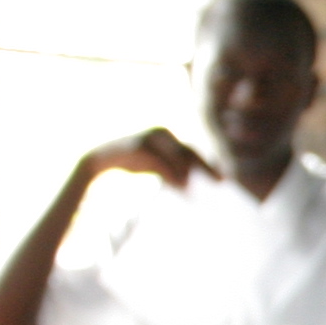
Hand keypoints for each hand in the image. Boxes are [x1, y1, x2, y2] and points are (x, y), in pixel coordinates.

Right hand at [82, 127, 211, 188]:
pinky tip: (181, 185)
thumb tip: (191, 184)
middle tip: (221, 182)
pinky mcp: (140, 144)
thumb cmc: (133, 162)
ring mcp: (151, 137)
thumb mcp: (157, 166)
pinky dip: (172, 174)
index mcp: (168, 137)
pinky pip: (161, 161)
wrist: (101, 159)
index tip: (224, 178)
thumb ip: (174, 170)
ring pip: (176, 156)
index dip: (208, 164)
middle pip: (189, 152)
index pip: (192, 152)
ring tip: (196, 190)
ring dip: (188, 174)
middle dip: (206, 168)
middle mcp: (162, 134)